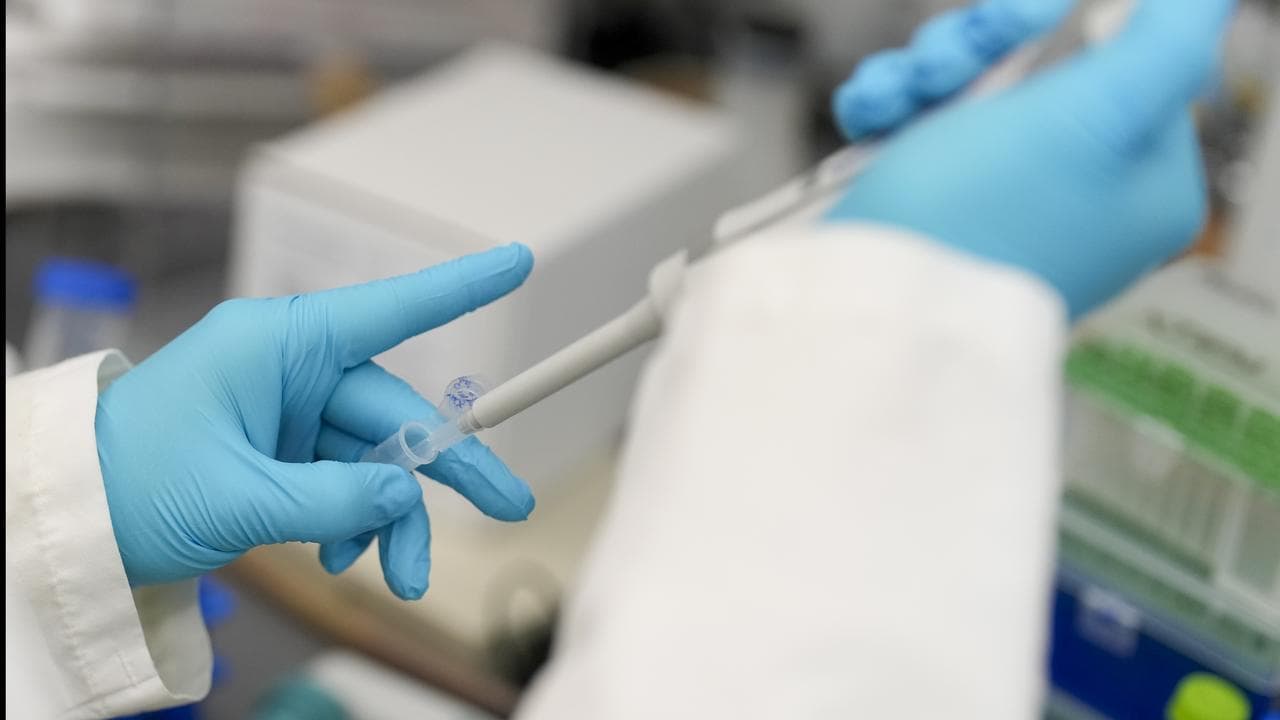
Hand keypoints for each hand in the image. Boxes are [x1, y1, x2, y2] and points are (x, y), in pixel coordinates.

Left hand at [96, 244, 535, 598]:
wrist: (70, 524)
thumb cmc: (128, 484)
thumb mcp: (237, 497)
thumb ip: (334, 499)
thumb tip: (404, 497)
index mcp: (277, 345)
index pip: (390, 311)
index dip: (460, 288)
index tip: (516, 262)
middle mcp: (291, 370)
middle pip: (397, 412)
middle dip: (448, 469)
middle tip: (509, 505)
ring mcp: (288, 414)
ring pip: (376, 460)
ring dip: (394, 520)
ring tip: (404, 578)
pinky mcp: (283, 453)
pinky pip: (345, 483)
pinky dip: (352, 525)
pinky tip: (337, 559)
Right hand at [826, 0, 1234, 316]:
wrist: (872, 299)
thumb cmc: (981, 213)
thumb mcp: (1100, 110)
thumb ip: (1170, 45)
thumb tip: (1195, 8)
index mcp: (1145, 188)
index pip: (1127, 65)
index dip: (1065, 34)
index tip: (1025, 24)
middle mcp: (1081, 202)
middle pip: (1040, 72)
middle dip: (977, 50)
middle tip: (945, 70)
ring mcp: (1004, 210)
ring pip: (971, 93)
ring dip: (924, 76)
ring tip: (894, 101)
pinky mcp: (937, 214)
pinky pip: (921, 131)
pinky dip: (891, 111)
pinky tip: (871, 117)